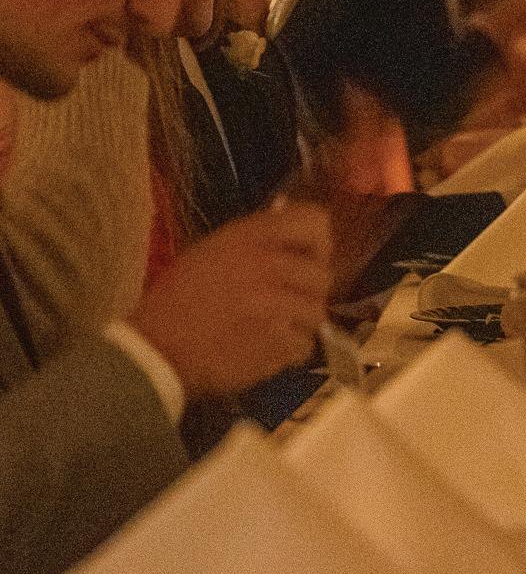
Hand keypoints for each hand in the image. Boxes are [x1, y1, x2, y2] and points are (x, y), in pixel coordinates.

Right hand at [128, 201, 331, 397]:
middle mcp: (272, 266)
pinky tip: (263, 350)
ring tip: (268, 329)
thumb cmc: (177, 299)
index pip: (315, 222)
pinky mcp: (279, 346)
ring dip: (298, 323)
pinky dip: (288, 352)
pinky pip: (304, 345)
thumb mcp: (212, 251)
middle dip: (306, 291)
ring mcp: (279, 308)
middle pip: (323, 275)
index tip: (304, 258)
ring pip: (317, 313)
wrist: (154, 351)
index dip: (317, 242)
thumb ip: (257, 241)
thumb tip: (295, 240)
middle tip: (282, 303)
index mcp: (251, 238)